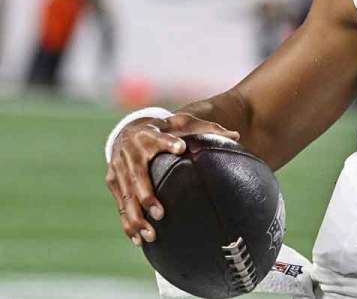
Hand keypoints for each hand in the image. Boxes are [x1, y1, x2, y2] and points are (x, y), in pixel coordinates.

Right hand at [104, 113, 239, 246]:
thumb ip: (207, 130)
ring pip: (126, 195)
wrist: (128, 131)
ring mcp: (119, 168)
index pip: (158, 138)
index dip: (167, 142)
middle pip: (137, 175)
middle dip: (147, 196)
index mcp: (149, 135)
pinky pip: (120, 204)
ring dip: (136, 217)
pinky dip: (128, 222)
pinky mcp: (112, 181)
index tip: (181, 147)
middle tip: (161, 214)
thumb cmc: (164, 130)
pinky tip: (138, 239)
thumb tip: (236, 135)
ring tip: (151, 235)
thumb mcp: (182, 125)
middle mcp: (130, 152)